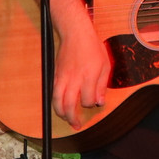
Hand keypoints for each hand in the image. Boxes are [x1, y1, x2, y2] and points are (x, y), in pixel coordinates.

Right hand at [52, 12, 111, 129]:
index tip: (95, 101)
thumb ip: (102, 85)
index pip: (87, 100)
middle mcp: (74, 79)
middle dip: (72, 118)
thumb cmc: (92, 47)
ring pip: (57, 101)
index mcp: (88, 76)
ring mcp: (63, 77)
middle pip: (69, 105)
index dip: (91, 104)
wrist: (76, 33)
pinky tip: (60, 106)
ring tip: (67, 119)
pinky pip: (53, 93)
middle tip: (77, 125)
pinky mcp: (56, 75)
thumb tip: (100, 102)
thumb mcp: (105, 64)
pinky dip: (56, 102)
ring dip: (61, 113)